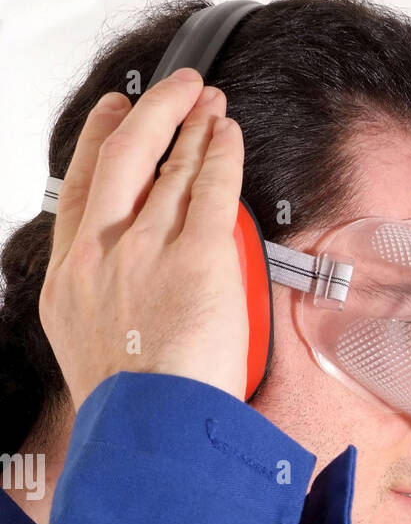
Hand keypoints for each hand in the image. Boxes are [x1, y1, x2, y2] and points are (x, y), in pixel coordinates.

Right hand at [39, 69, 247, 411]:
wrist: (149, 433)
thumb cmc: (130, 413)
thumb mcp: (91, 356)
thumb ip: (105, 314)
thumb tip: (130, 308)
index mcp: (70, 281)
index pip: (80, 191)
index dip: (99, 144)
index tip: (113, 119)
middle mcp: (102, 255)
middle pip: (121, 159)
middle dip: (150, 113)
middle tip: (173, 90)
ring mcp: (147, 251)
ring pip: (171, 168)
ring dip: (194, 128)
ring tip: (210, 106)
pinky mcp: (196, 257)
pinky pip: (211, 188)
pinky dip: (221, 154)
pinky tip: (227, 135)